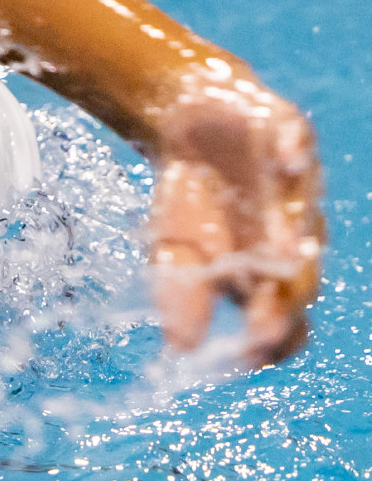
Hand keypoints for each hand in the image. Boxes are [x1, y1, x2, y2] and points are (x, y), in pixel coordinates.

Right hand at [148, 82, 323, 367]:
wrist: (187, 128)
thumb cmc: (187, 203)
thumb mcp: (175, 259)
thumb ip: (181, 300)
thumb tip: (181, 349)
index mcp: (267, 277)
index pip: (287, 323)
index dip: (273, 341)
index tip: (246, 352)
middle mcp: (292, 239)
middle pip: (302, 278)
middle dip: (283, 298)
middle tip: (264, 318)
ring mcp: (296, 188)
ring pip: (305, 216)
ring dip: (292, 234)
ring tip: (281, 249)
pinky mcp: (289, 135)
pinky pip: (296, 143)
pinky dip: (291, 151)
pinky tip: (284, 163)